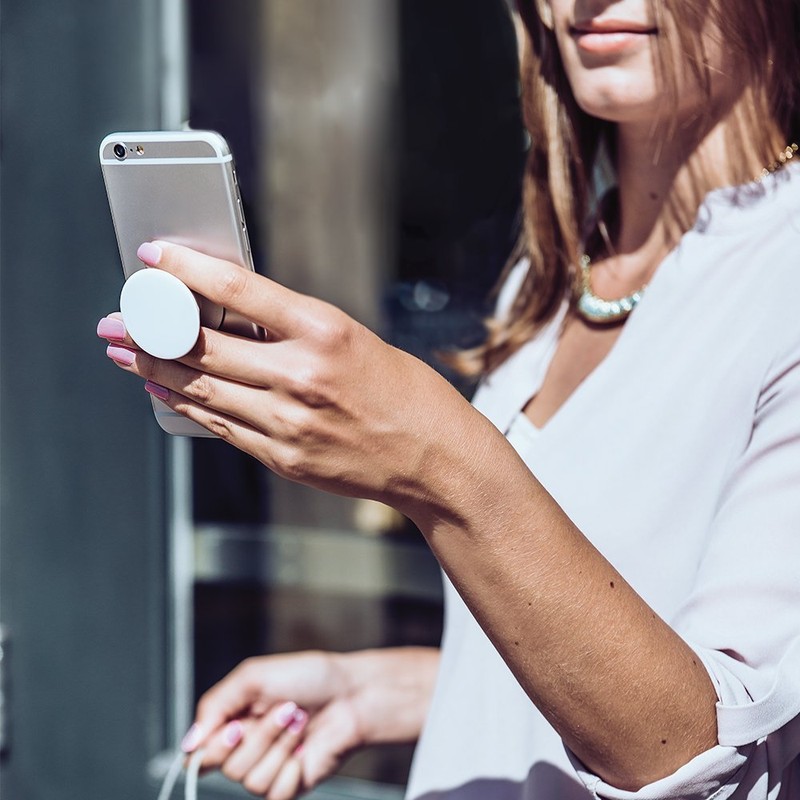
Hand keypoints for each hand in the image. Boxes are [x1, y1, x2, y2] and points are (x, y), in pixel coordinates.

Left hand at [97, 241, 478, 519]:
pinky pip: (221, 427)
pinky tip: (165, 393)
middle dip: (148, 329)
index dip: (186, 270)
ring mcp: (290, 423)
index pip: (239, 291)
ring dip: (154, 370)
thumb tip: (236, 319)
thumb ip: (295, 332)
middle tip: (116, 319)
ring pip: (201, 389)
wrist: (436, 461)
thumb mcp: (357, 341)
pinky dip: (186, 407)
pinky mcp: (284, 458)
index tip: (153, 258)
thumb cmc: (408, 395)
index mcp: (327, 332)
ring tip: (124, 355)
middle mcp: (302, 377)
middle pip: (204, 345)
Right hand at [183, 648, 438, 798]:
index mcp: (232, 721)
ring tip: (300, 722)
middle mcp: (246, 749)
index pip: (199, 754)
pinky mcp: (290, 785)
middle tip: (285, 709)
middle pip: (226, 767)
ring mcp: (268, 768)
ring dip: (280, 746)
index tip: (238, 724)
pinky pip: (274, 795)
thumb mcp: (253, 676)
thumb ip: (214, 705)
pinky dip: (290, 771)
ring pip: (251, 780)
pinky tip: (304, 751)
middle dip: (260, 735)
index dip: (214, 745)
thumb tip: (188, 744)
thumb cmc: (308, 677)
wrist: (351, 693)